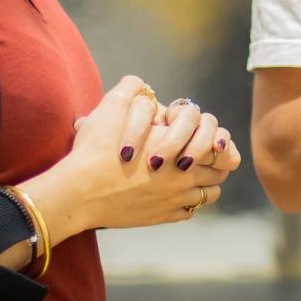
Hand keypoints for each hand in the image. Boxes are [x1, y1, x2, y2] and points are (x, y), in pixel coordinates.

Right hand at [23, 78, 239, 236]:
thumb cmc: (95, 150)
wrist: (80, 193)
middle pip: (220, 168)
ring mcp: (177, 198)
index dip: (211, 137)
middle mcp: (186, 173)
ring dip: (205, 183)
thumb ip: (131, 89)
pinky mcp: (165, 216)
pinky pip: (190, 210)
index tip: (201, 136)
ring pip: (211, 193)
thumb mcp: (110, 108)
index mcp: (180, 144)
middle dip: (212, 160)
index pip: (217, 140)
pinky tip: (172, 194)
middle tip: (197, 154)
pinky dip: (187, 202)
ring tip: (188, 175)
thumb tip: (141, 84)